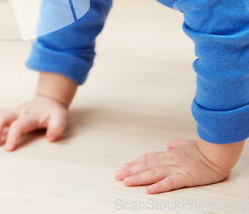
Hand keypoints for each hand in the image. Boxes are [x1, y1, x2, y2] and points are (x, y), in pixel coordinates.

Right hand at [0, 95, 67, 150]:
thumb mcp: (60, 118)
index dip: (12, 136)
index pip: (18, 125)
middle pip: (3, 117)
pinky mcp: (9, 112)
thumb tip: (50, 138)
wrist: (49, 100)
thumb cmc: (53, 112)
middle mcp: (20, 112)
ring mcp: (13, 111)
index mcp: (31, 116)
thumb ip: (57, 127)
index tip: (8, 149)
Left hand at [115, 139, 229, 193]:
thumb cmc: (202, 149)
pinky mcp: (186, 177)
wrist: (217, 152)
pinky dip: (159, 186)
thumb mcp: (184, 144)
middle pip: (146, 165)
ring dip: (139, 178)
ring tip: (126, 182)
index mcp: (169, 154)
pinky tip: (149, 190)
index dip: (134, 163)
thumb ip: (174, 145)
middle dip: (131, 171)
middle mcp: (169, 160)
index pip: (147, 158)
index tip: (123, 168)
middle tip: (118, 176)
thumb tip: (168, 145)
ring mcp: (177, 168)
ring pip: (154, 173)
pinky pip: (170, 182)